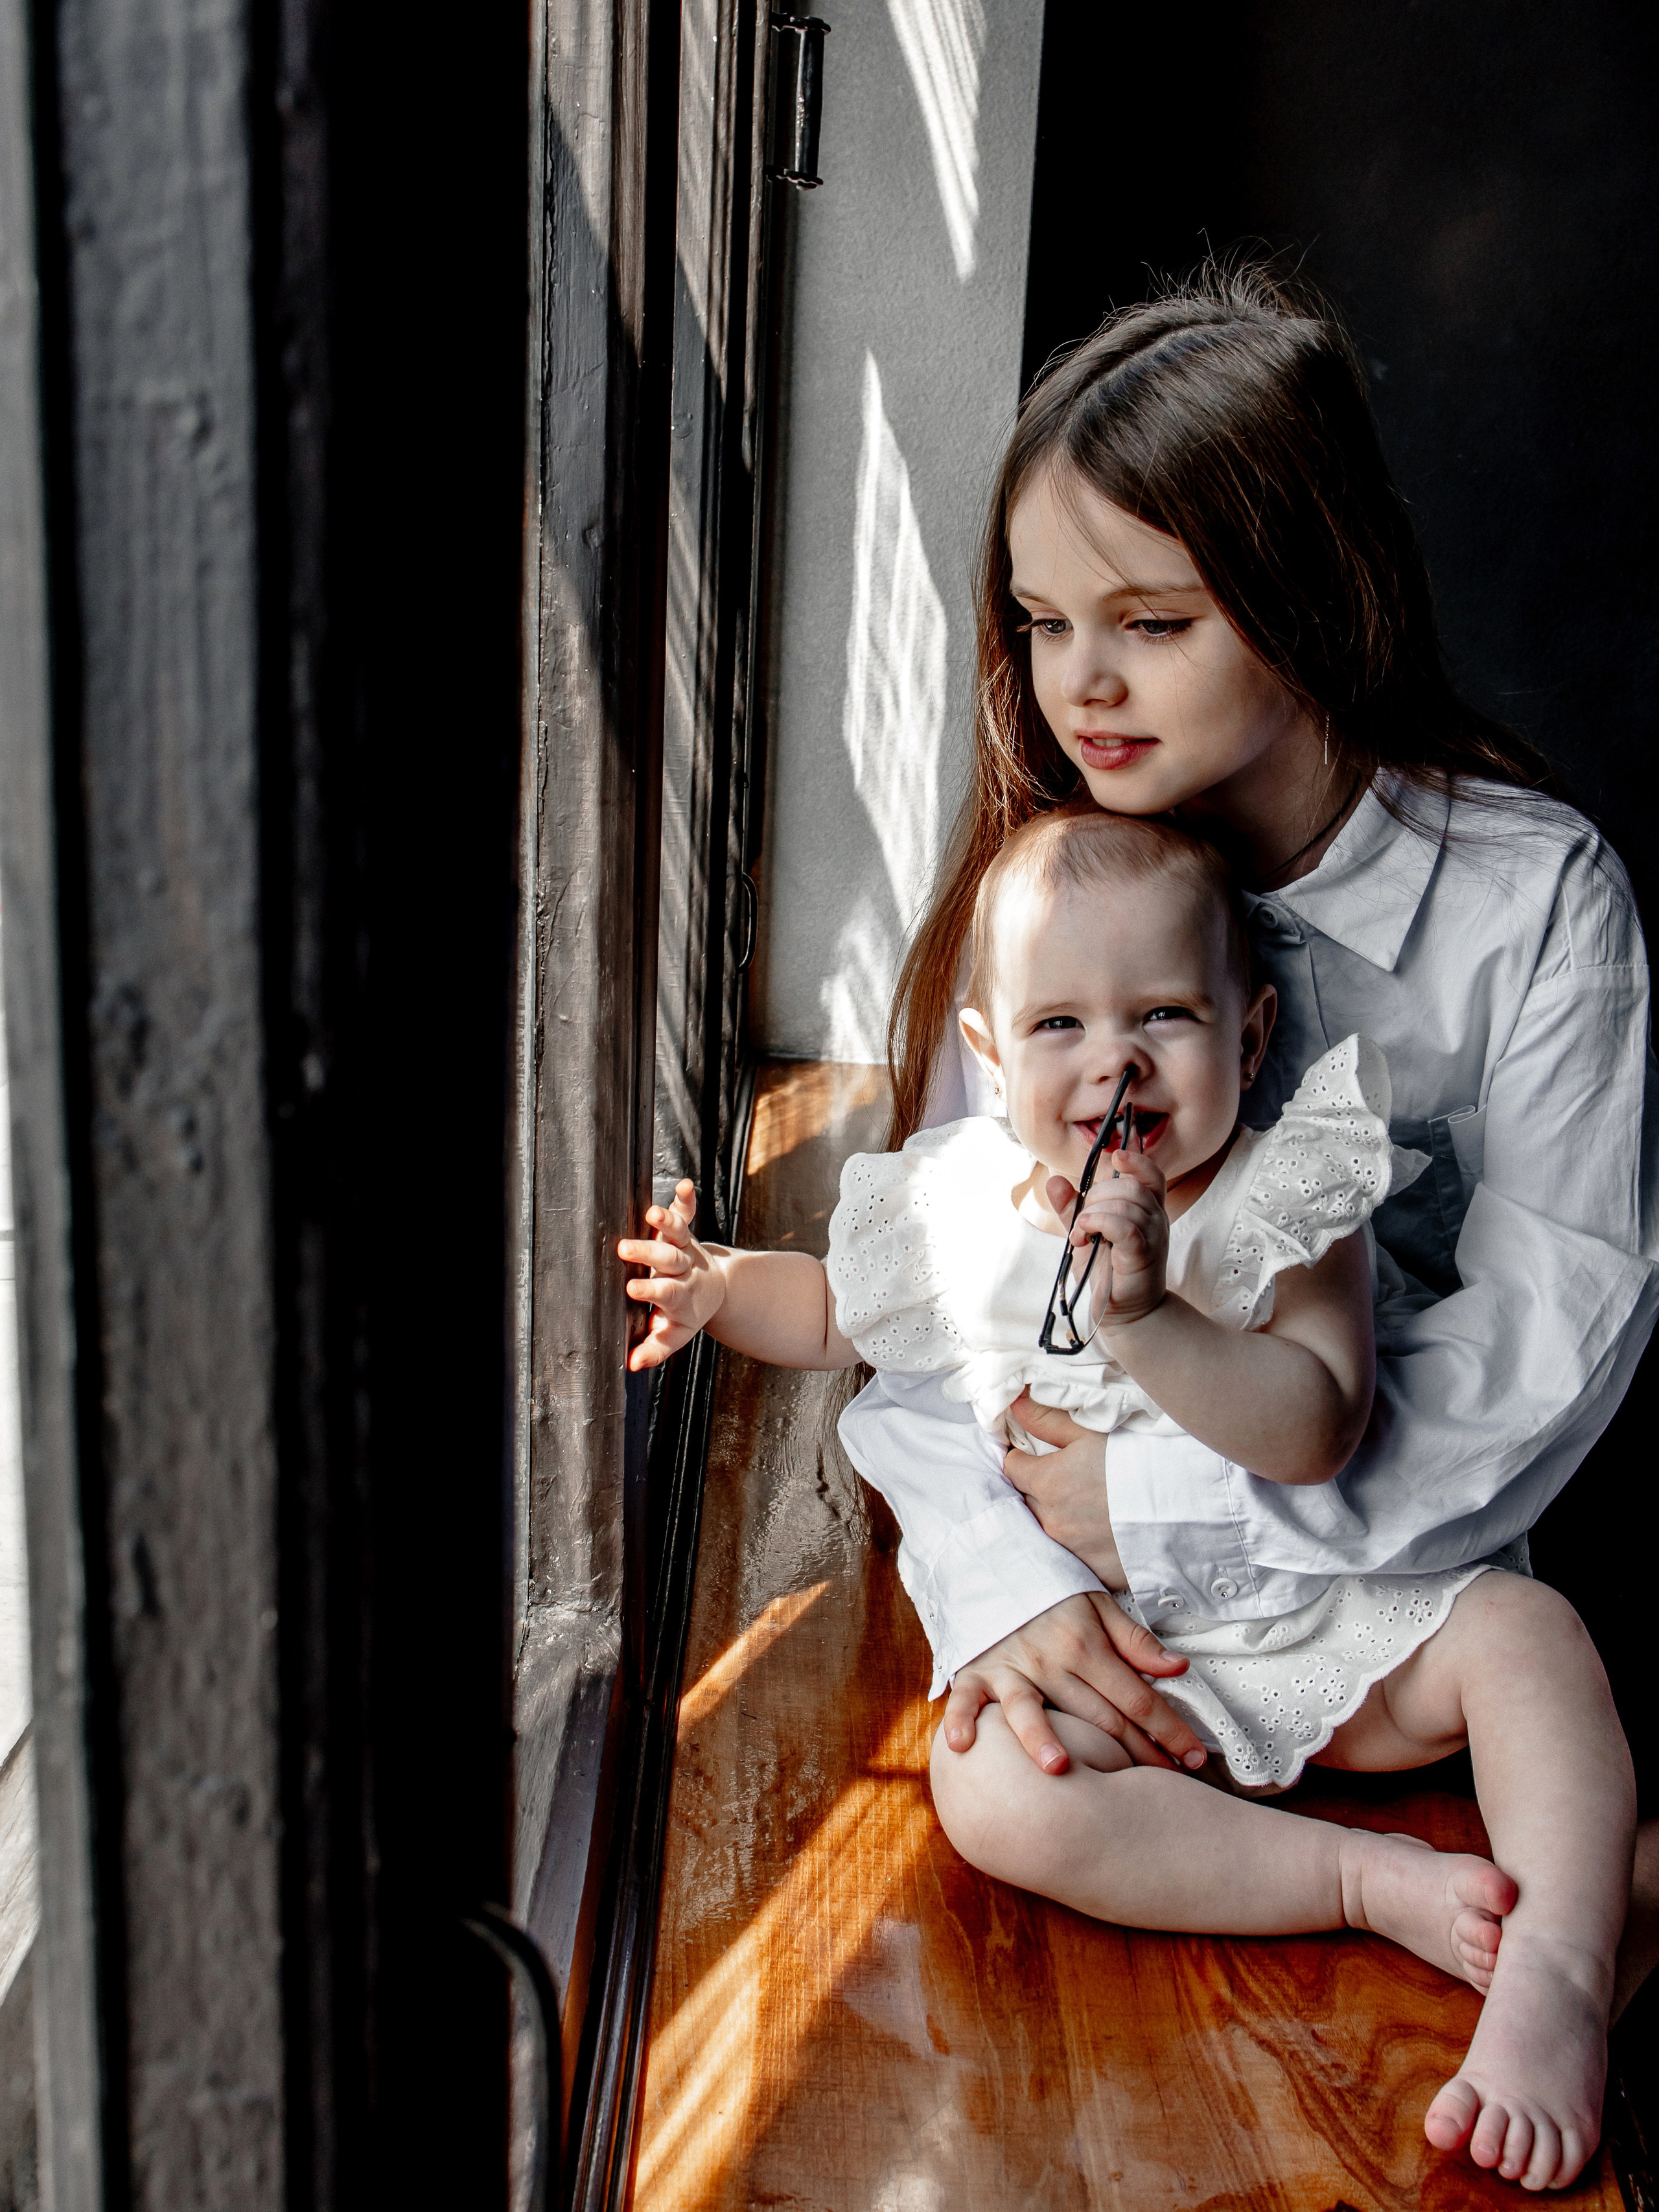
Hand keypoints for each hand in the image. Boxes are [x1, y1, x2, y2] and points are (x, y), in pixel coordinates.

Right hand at [617, 1180, 724, 1370]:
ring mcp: (686, 1248)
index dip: (652, 1290)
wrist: (716, 1292)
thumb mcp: (673, 1336)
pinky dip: (685, 1199)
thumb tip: (632, 1365)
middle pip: (670, 1260)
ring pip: (678, 1233)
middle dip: (649, 1253)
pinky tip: (686, 1184)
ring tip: (652, 1213)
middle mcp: (685, 1270)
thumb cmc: (684, 1315)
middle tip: (625, 1248)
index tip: (633, 1287)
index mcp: (681, 1297)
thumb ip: (654, 1349)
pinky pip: (686, 1213)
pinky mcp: (685, 1231)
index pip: (666, 1293)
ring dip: (667, 1221)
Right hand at [940, 1591, 1205, 1775]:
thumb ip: (1136, 1642)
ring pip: (1029, 1710)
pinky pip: (967, 1700)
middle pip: (1097, 1718)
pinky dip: (962, 1720)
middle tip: (1164, 1786)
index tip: (1194, 1758)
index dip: (1169, 1730)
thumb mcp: (1098, 1605)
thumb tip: (1179, 1669)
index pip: (1136, 1698)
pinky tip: (965, 1746)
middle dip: (1134, 1755)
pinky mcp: (976, 1673)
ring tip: (1058, 1768)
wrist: (993, 1564)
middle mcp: (1049, 1662)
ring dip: (1042, 1738)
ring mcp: (1010, 1670)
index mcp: (1085, 1647)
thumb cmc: (1049, 1593)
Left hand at [1003, 1393, 1125, 1587]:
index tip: (1035, 1454)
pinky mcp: (1092, 1572)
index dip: (1022, 1457)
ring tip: (1083, 1505)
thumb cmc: (1143, 1462)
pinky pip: (1071, 1556)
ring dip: (1055, 1517)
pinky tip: (1098, 1530)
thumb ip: (1047, 1419)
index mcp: (1047, 1482)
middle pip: (1026, 1500)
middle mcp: (1052, 1520)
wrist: (1190, 1507)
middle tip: (1066, 1478)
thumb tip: (1014, 1404)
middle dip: (1037, 1488)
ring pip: (1045, 1529)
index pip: (1011, 1467)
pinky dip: (1078, 1543)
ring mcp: (1071, 1551)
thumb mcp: (1093, 1432)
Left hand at [1046, 1146, 1167, 1326]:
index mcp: (1146, 1209)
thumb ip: (1072, 1208)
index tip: (1115, 1156)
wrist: (1125, 1312)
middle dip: (1097, 1194)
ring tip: (1081, 1234)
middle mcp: (1156, 1218)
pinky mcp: (1143, 1254)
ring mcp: (1153, 1236)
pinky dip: (1100, 1223)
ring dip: (1093, 1213)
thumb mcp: (1087, 1233)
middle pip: (1130, 1185)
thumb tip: (1053, 1180)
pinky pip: (1125, 1226)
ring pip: (1126, 1203)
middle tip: (1082, 1220)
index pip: (1151, 1173)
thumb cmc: (1107, 1271)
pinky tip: (1085, 1234)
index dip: (1136, 1160)